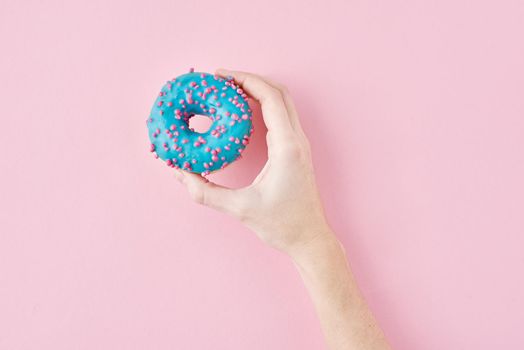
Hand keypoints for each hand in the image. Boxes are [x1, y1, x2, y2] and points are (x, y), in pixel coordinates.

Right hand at [174, 69, 331, 254]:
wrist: (310, 239)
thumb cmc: (282, 225)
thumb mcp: (240, 209)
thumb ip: (205, 192)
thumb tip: (179, 173)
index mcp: (287, 147)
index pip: (269, 98)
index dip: (244, 80)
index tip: (220, 76)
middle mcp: (298, 140)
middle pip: (278, 92)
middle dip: (250, 80)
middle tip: (221, 80)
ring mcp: (300, 144)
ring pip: (283, 102)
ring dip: (259, 90)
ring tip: (230, 91)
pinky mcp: (298, 151)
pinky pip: (283, 116)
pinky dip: (265, 105)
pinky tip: (244, 112)